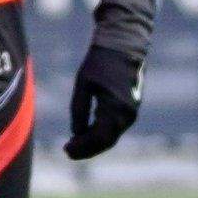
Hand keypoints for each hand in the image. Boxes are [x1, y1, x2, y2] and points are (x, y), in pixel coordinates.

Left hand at [64, 42, 144, 158]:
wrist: (124, 46)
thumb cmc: (101, 62)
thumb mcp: (83, 85)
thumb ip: (80, 110)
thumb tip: (76, 133)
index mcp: (115, 108)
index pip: (99, 138)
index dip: (82, 147)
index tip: (66, 149)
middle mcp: (127, 114)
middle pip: (106, 141)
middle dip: (87, 149)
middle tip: (67, 151)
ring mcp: (131, 112)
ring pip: (112, 136)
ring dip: (93, 143)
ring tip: (74, 145)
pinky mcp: (130, 108)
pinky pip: (115, 128)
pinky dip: (101, 134)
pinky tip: (86, 133)